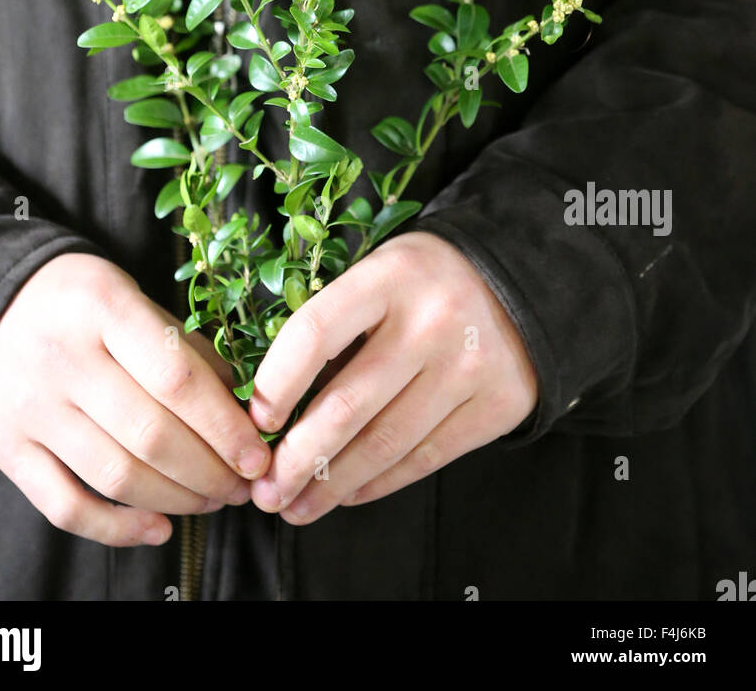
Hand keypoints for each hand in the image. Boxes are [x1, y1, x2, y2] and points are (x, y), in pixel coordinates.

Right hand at [0, 253, 270, 545]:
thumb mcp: (132, 297)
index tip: (257, 454)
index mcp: (102, 306)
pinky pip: (66, 506)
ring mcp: (31, 408)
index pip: (176, 378)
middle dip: (210, 471)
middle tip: (243, 486)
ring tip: (213, 501)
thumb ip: (185, 349)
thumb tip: (244, 409)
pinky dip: (117, 529)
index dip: (224, 425)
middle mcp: (62, 358)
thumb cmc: (80, 302)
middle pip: (151, 435)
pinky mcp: (8, 449)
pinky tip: (159, 529)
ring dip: (176, 500)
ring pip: (116, 476)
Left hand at [248, 231, 536, 522]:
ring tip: (296, 507)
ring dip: (331, 484)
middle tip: (265, 492)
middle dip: (296, 458)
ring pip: (384, 443)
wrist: (524, 281)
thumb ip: (337, 322)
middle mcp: (433, 320)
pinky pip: (425, 458)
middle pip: (348, 404)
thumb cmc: (425, 281)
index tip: (256, 422)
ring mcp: (469, 366)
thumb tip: (273, 405)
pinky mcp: (498, 406)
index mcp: (391, 275)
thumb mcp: (381, 273)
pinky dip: (378, 483)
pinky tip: (347, 493)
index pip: (315, 334)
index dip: (276, 384)